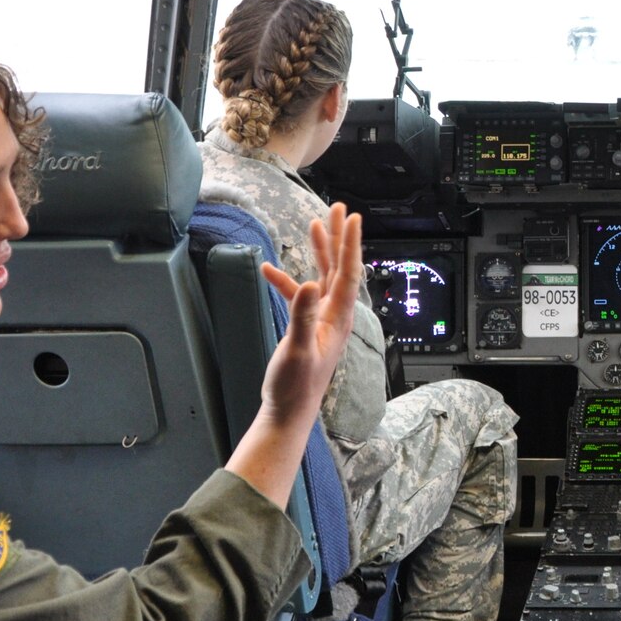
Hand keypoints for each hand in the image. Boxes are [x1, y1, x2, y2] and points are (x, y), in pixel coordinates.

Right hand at [259, 204, 362, 427]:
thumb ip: (302, 316)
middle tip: (339, 209)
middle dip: (338, 238)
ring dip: (319, 252)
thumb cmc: (295, 386)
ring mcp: (321, 320)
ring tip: (314, 224)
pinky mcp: (306, 328)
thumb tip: (310, 284)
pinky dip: (286, 282)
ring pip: (322, 277)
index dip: (349, 243)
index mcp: (338, 317)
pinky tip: (268, 271)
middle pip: (340, 267)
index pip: (348, 272)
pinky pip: (299, 296)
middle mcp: (335, 315)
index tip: (352, 217)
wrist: (288, 411)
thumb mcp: (298, 349)